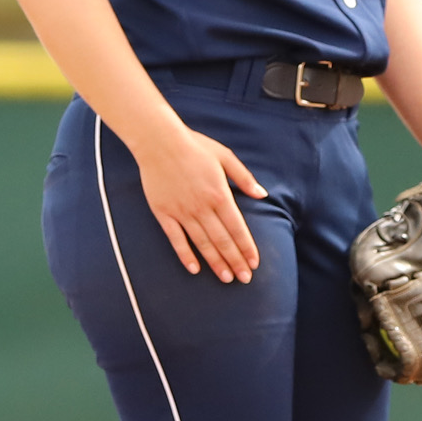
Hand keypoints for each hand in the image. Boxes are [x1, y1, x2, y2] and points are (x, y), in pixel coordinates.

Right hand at [133, 126, 266, 282]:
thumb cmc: (196, 146)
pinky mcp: (164, 213)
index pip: (238, 228)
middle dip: (235, 261)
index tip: (254, 263)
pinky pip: (176, 239)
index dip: (247, 248)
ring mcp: (182, 212)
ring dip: (216, 262)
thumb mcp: (225, 157)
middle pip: (222, 240)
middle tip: (245, 279)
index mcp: (220, 194)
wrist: (159, 141)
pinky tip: (195, 269)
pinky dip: (185, 255)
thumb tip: (262, 195)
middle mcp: (202, 207)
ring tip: (226, 278)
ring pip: (202, 243)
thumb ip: (244, 178)